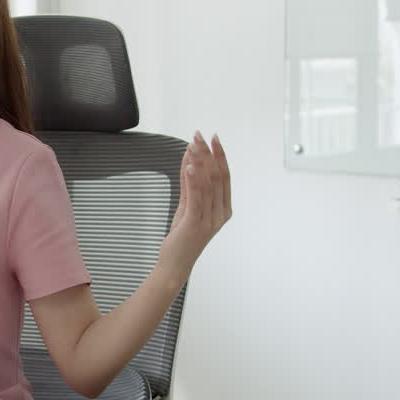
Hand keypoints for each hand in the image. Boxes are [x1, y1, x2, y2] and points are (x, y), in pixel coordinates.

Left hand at [157, 130, 231, 275]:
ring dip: (200, 161)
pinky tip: (190, 165)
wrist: (175, 264)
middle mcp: (220, 213)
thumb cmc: (182, 237)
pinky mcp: (195, 223)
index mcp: (223, 209)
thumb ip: (190, 185)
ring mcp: (210, 219)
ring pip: (207, 184)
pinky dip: (194, 179)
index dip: (220, 156)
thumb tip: (191, 160)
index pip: (225, 177)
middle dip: (209, 153)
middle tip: (201, 136)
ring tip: (194, 144)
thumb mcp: (187, 206)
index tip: (214, 139)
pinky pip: (197, 197)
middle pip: (217, 177)